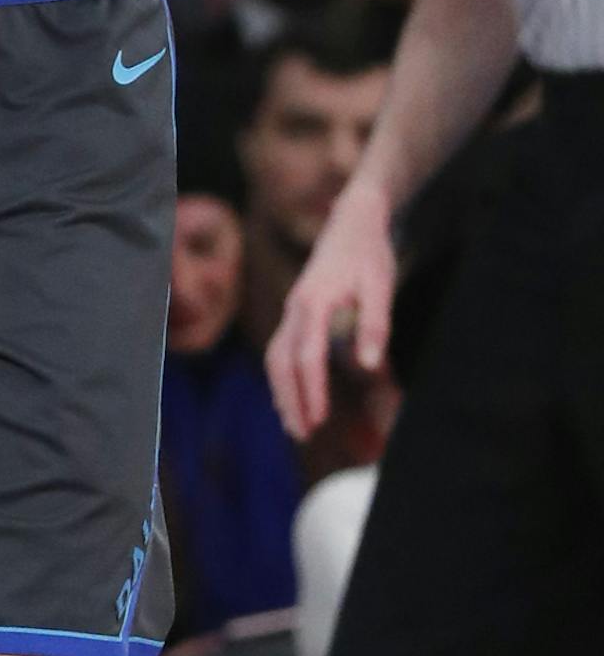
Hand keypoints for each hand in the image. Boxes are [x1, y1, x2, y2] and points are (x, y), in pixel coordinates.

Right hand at [265, 175, 395, 439]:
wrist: (352, 221)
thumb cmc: (369, 254)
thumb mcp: (380, 286)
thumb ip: (375, 325)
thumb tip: (370, 366)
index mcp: (313, 302)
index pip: (307, 355)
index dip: (311, 389)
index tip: (317, 419)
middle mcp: (295, 307)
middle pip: (281, 359)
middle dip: (290, 398)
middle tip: (302, 434)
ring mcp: (292, 308)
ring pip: (276, 354)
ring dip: (283, 390)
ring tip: (295, 424)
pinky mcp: (297, 310)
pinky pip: (281, 347)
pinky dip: (283, 375)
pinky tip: (293, 395)